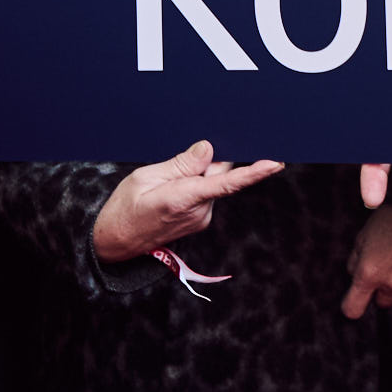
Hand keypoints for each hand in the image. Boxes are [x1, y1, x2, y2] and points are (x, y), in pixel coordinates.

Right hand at [91, 139, 287, 264]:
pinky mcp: (200, 222)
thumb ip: (180, 164)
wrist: (115, 242)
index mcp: (183, 199)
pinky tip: (172, 190)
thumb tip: (208, 149)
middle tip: (185, 158)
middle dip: (209, 161)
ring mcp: (201, 219)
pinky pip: (206, 195)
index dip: (253, 172)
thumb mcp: (145, 177)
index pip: (226, 182)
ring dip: (198, 175)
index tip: (275, 163)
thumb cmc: (124, 208)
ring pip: (212, 185)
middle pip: (219, 175)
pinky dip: (197, 186)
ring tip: (166, 181)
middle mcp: (199, 212)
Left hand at [341, 208, 391, 317]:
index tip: (353, 302)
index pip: (353, 308)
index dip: (352, 306)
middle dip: (381, 291)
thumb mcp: (362, 236)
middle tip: (384, 269)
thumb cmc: (389, 217)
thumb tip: (355, 275)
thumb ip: (356, 261)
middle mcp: (391, 281)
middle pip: (383, 303)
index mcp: (369, 273)